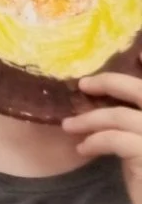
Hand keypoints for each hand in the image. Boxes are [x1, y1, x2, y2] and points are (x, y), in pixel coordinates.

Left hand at [63, 65, 141, 203]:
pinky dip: (94, 141)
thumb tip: (105, 101)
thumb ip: (132, 126)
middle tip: (84, 85)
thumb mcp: (141, 149)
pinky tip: (83, 149)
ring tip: (69, 126)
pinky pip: (116, 139)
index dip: (141, 69)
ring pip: (122, 116)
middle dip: (112, 82)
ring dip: (90, 119)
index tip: (135, 54)